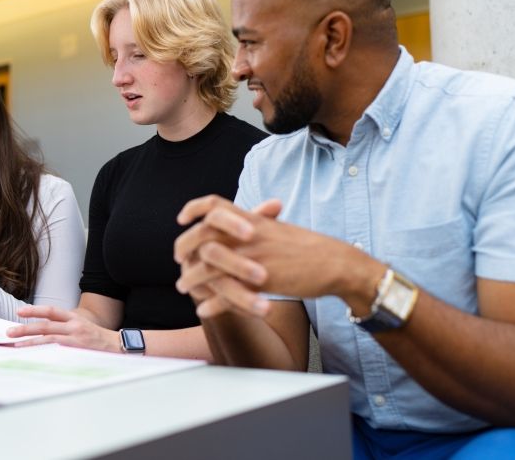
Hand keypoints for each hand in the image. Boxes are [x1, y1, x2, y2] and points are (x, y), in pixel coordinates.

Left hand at [7, 305, 121, 351]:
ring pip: (48, 339)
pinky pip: (57, 351)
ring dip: (30, 342)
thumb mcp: (83, 327)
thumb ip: (65, 328)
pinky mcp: (78, 351)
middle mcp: (74, 326)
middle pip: (45, 325)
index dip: (34, 310)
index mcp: (74, 318)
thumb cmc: (98, 339)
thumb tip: (43, 333)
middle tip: (9, 332)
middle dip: (25, 328)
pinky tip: (34, 356)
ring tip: (16, 345)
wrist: (119, 346)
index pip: (51, 311)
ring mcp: (76, 339)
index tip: (19, 311)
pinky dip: (44, 353)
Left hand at [175, 195, 381, 316]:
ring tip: (183, 287)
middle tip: (178, 260)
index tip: (181, 220)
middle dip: (184, 248)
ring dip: (191, 279)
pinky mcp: (261, 283)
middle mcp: (249, 236)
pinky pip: (227, 294)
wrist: (336, 264)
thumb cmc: (309, 248)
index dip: (194, 209)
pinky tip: (203, 310)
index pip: (215, 205)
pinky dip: (212, 304)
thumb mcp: (279, 230)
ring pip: (208, 267)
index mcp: (252, 221)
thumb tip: (241, 225)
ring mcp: (253, 259)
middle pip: (202, 236)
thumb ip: (258, 225)